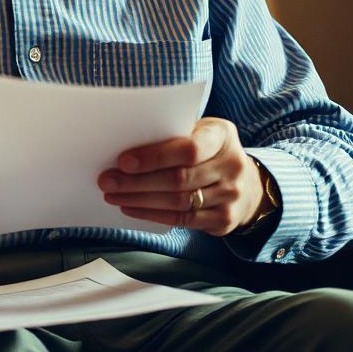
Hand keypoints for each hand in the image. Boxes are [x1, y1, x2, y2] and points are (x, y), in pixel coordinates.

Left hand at [97, 117, 265, 234]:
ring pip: (179, 201)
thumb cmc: (208, 150)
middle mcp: (233, 166)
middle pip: (179, 178)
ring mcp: (231, 195)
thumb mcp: (199, 131)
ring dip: (140, 200)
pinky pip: (184, 220)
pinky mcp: (225, 219)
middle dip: (137, 181)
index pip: (189, 148)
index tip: (123, 161)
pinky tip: (131, 208)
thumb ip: (172, 135)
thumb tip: (123, 143)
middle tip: (107, 181)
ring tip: (113, 195)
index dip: (154, 157)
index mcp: (222, 136)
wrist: (245, 181)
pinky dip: (153, 215)